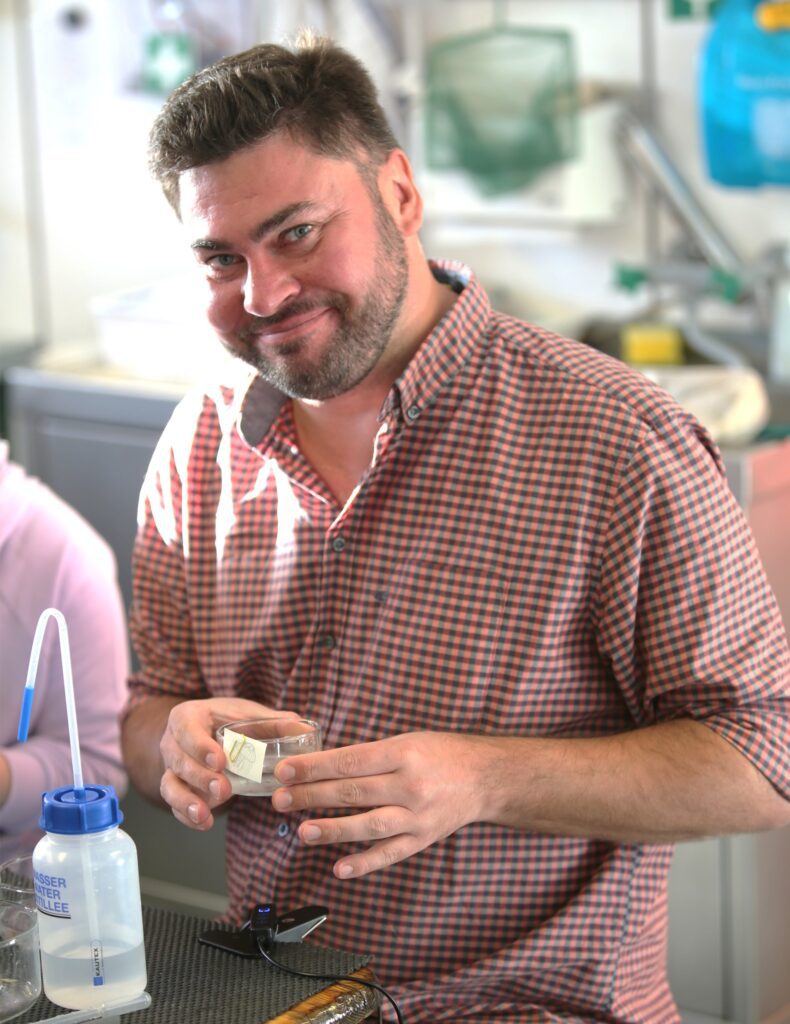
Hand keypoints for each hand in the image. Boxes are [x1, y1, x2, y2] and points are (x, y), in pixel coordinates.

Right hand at [160, 697, 296, 829]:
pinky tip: (205, 823)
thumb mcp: (247, 714)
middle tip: (224, 790)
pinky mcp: (175, 788)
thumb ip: (274, 722)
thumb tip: (304, 728)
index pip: (188, 729)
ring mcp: (171, 767)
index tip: (221, 761)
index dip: (201, 746)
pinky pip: (174, 805)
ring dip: (187, 801)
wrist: (205, 729)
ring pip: (170, 785)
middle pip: (179, 761)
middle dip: (200, 778)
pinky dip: (187, 817)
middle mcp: (172, 741)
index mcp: (188, 716)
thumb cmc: (227, 719)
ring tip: (206, 815)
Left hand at [271, 731, 498, 878]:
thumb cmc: (439, 753)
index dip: (314, 767)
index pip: (350, 761)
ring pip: (369, 826)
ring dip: (333, 831)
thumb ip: (368, 755)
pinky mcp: (423, 840)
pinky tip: (339, 869)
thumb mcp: (406, 741)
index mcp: (404, 753)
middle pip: (354, 792)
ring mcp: (418, 816)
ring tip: (303, 832)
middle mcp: (411, 785)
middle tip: (280, 799)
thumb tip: (320, 767)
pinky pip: (390, 854)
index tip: (285, 771)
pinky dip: (364, 864)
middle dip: (312, 796)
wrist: (485, 778)